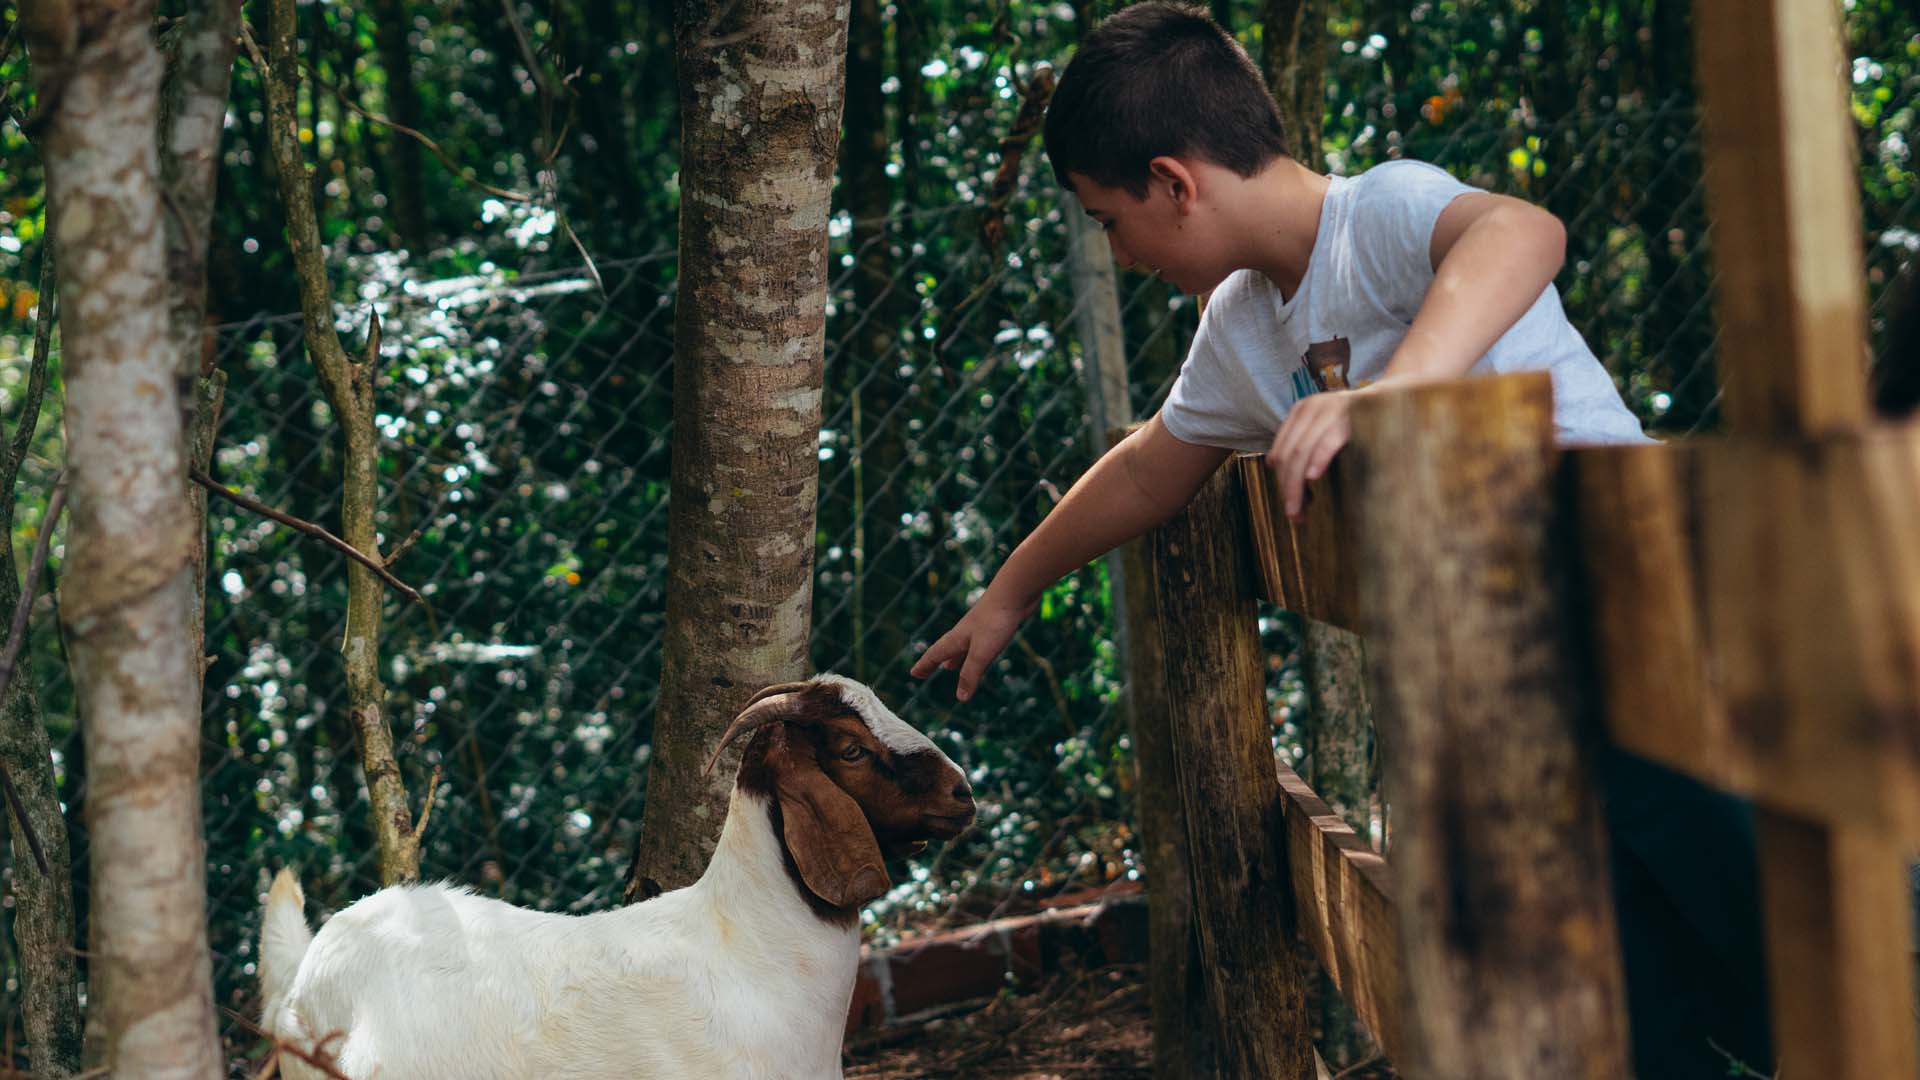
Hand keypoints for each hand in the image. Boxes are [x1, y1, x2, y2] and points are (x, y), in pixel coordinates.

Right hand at [909, 587, 1038, 701]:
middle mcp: (964, 633)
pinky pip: (978, 644)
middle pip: (945, 651)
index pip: (935, 655)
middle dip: (935, 662)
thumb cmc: (995, 621)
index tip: (914, 674)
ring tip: (950, 667)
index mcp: (956, 639)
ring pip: (962, 647)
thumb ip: (970, 674)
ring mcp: (979, 628)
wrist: (1015, 592)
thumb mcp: (981, 653)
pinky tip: (981, 651)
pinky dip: (972, 653)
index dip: (924, 666)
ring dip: (955, 658)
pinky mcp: (993, 626)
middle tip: (925, 671)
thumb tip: (960, 698)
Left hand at [1264, 390, 1356, 519]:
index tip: (1290, 504)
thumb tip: (1271, 465)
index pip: (1280, 452)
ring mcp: (1329, 410)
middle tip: (1293, 515)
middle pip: (1289, 455)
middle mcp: (1311, 407)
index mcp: (1301, 411)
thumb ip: (1303, 443)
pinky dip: (1318, 460)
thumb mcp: (1324, 428)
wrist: (1394, 398)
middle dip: (1288, 488)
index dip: (1281, 481)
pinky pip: (1327, 442)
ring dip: (1298, 485)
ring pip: (1302, 452)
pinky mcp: (1348, 416)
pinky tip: (1313, 477)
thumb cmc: (1358, 421)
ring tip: (1301, 509)